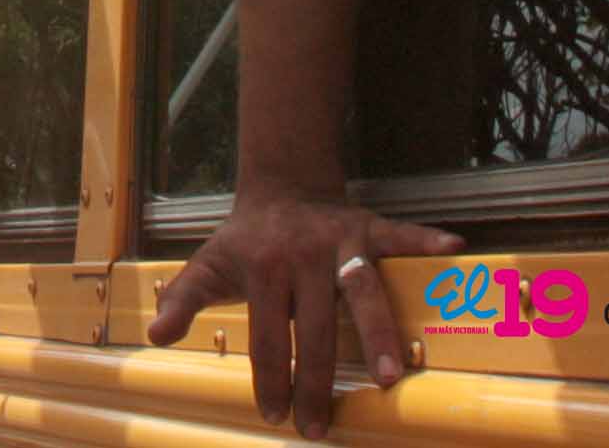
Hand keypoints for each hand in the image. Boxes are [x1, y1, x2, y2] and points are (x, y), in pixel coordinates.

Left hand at [145, 189, 460, 438]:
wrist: (280, 185)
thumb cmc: (245, 237)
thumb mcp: (208, 263)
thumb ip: (182, 298)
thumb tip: (155, 335)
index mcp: (263, 268)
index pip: (267, 335)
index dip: (271, 377)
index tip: (277, 414)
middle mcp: (302, 255)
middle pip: (313, 328)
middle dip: (317, 379)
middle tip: (321, 423)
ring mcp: (339, 240)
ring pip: (362, 290)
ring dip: (379, 333)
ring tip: (391, 376)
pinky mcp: (368, 226)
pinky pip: (400, 235)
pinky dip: (425, 240)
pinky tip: (453, 250)